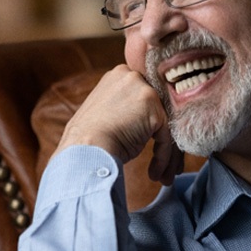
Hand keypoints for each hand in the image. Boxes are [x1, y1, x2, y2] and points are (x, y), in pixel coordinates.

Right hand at [53, 64, 182, 184]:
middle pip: (159, 109)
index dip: (151, 124)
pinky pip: (166, 136)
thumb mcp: (108, 112)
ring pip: (165, 124)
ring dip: (166, 154)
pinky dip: (163, 157)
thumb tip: (143, 121)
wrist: (83, 150)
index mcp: (120, 75)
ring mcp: (145, 91)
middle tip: (166, 166)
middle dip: (163, 139)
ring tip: (164, 176)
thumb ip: (127, 107)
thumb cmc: (89, 140)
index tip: (153, 145)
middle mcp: (134, 77)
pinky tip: (155, 173)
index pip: (146, 98)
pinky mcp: (154, 109)